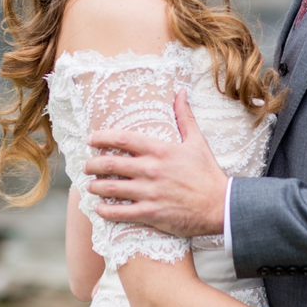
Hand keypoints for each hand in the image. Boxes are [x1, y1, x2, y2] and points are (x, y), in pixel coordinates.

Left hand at [85, 91, 226, 236]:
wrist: (220, 206)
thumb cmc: (208, 173)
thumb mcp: (197, 141)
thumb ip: (185, 117)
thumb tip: (181, 93)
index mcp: (160, 150)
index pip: (122, 139)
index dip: (102, 137)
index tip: (91, 139)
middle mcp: (151, 170)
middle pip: (110, 163)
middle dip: (92, 164)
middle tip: (87, 166)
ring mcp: (149, 192)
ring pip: (110, 188)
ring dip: (95, 186)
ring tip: (90, 185)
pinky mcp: (151, 213)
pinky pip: (120, 212)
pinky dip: (105, 210)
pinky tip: (99, 208)